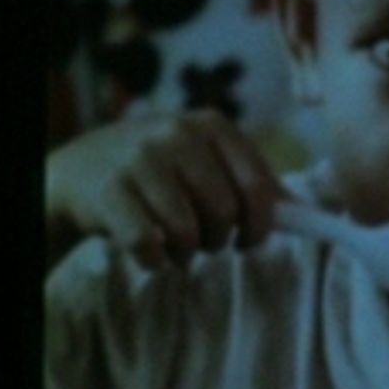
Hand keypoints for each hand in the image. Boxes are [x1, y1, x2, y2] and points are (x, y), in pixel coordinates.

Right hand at [46, 111, 285, 270]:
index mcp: (212, 126)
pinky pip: (148, 248)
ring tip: (173, 244)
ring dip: (184, 254)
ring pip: (187, 234)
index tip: (248, 240)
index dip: (259, 226)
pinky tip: (147, 251)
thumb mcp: (207, 163)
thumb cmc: (160, 175)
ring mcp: (140, 158)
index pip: (257, 190)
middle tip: (202, 240)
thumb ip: (251, 182)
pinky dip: (153, 262)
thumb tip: (306, 213)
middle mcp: (177, 133)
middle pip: (224, 215)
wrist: (82, 172)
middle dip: (218, 240)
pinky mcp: (110, 190)